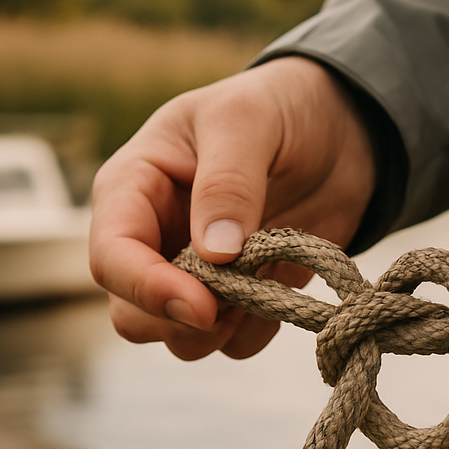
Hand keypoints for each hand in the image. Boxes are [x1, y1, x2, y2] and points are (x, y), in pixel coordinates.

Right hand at [89, 56, 375, 360]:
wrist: (337, 126)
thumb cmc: (277, 106)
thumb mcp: (246, 120)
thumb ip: (227, 183)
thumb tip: (213, 254)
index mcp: (134, 188)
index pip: (111, 257)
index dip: (147, 289)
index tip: (202, 305)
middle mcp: (155, 238)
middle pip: (132, 314)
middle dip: (180, 320)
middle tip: (240, 297)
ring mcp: (197, 272)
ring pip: (178, 337)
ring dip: (220, 332)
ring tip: (266, 284)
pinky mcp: (243, 295)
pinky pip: (234, 342)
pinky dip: (257, 331)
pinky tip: (285, 289)